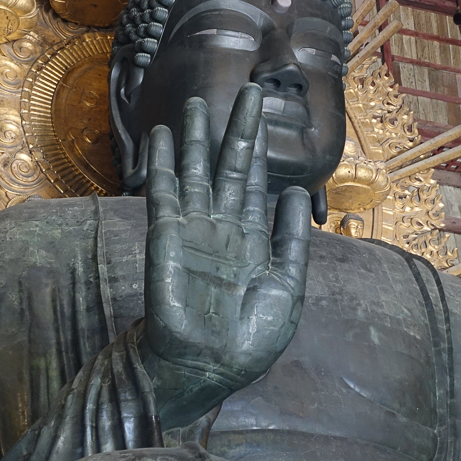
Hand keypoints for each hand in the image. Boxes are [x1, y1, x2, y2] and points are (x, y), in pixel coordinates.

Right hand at [138, 83, 311, 427]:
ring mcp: (192, 229)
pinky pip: (164, 191)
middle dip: (237, 130)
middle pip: (229, 167)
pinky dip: (163, 162)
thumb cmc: (248, 340)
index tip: (263, 115)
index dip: (259, 149)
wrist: (206, 368)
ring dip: (195, 138)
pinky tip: (162, 135)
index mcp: (251, 239)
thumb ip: (292, 239)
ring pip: (195, 171)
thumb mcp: (286, 288)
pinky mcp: (166, 235)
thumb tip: (298, 192)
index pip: (255, 183)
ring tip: (196, 103)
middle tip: (246, 91)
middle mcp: (221, 227)